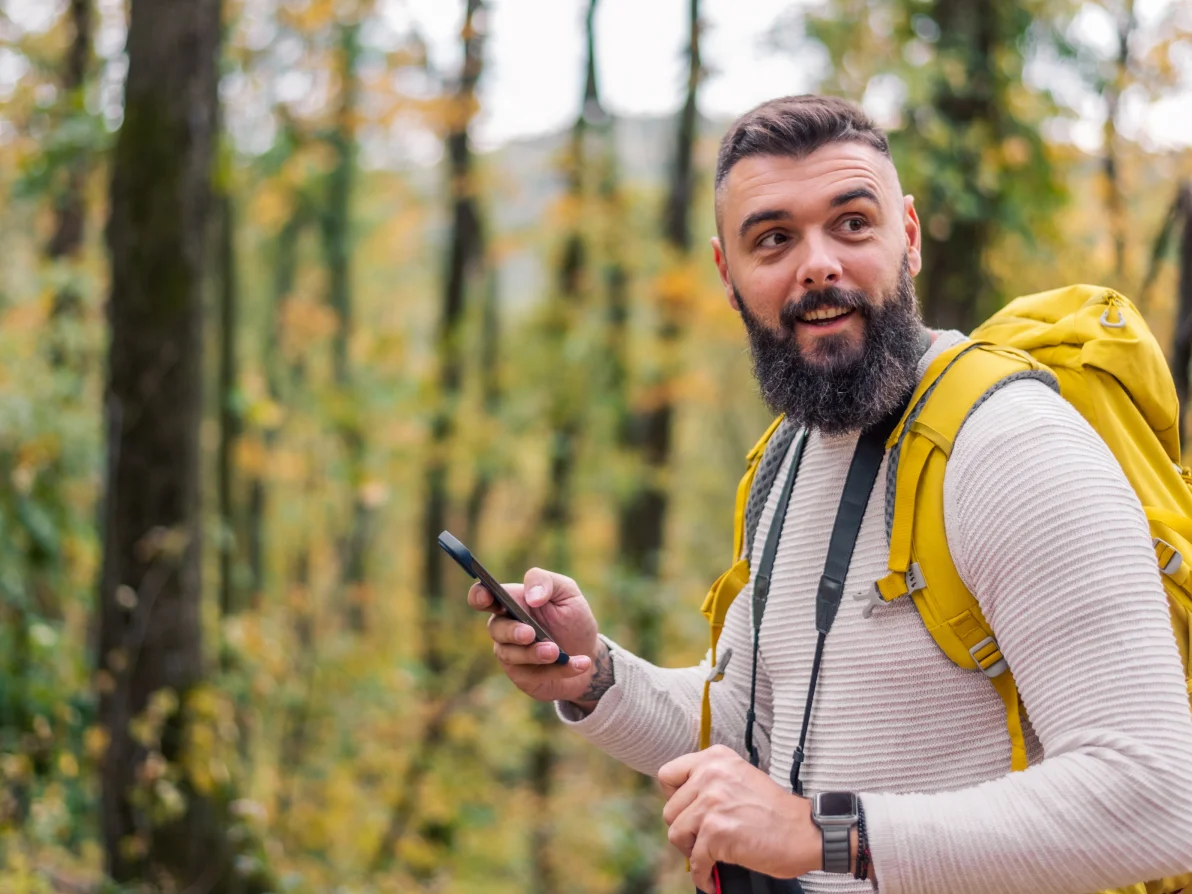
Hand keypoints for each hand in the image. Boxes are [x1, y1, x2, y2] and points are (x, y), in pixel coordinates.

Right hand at [467, 567, 607, 706]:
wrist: (591, 654)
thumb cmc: (573, 619)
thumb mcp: (567, 593)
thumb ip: (546, 582)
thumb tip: (531, 597)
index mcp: (512, 602)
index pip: (483, 596)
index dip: (479, 596)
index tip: (487, 597)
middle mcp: (506, 629)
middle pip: (495, 628)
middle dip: (511, 631)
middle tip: (530, 633)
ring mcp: (512, 655)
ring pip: (511, 655)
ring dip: (534, 653)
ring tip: (556, 651)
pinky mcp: (524, 677)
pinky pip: (536, 675)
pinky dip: (561, 668)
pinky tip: (581, 662)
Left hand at [659, 745, 819, 890]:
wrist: (806, 831)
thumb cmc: (776, 811)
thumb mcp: (740, 778)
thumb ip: (711, 782)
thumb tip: (683, 802)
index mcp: (715, 758)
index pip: (668, 774)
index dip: (673, 797)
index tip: (686, 811)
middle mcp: (710, 775)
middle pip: (669, 809)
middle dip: (684, 829)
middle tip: (701, 840)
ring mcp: (711, 802)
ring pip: (676, 834)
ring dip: (691, 850)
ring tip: (708, 855)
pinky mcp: (716, 831)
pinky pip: (694, 860)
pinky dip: (702, 874)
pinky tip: (711, 877)